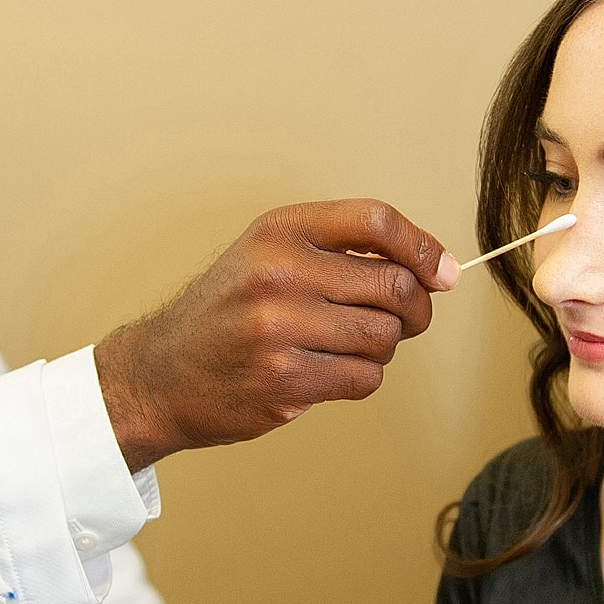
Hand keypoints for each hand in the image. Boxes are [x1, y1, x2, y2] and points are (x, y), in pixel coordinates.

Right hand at [96, 199, 457, 469]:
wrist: (160, 373)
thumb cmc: (229, 312)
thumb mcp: (270, 255)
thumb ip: (343, 252)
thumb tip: (438, 271)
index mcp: (278, 230)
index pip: (377, 221)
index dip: (423, 248)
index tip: (443, 273)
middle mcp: (277, 272)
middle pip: (395, 287)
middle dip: (413, 310)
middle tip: (401, 321)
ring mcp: (278, 329)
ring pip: (385, 337)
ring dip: (380, 347)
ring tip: (344, 346)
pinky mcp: (283, 381)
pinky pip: (364, 377)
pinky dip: (359, 378)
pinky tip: (324, 372)